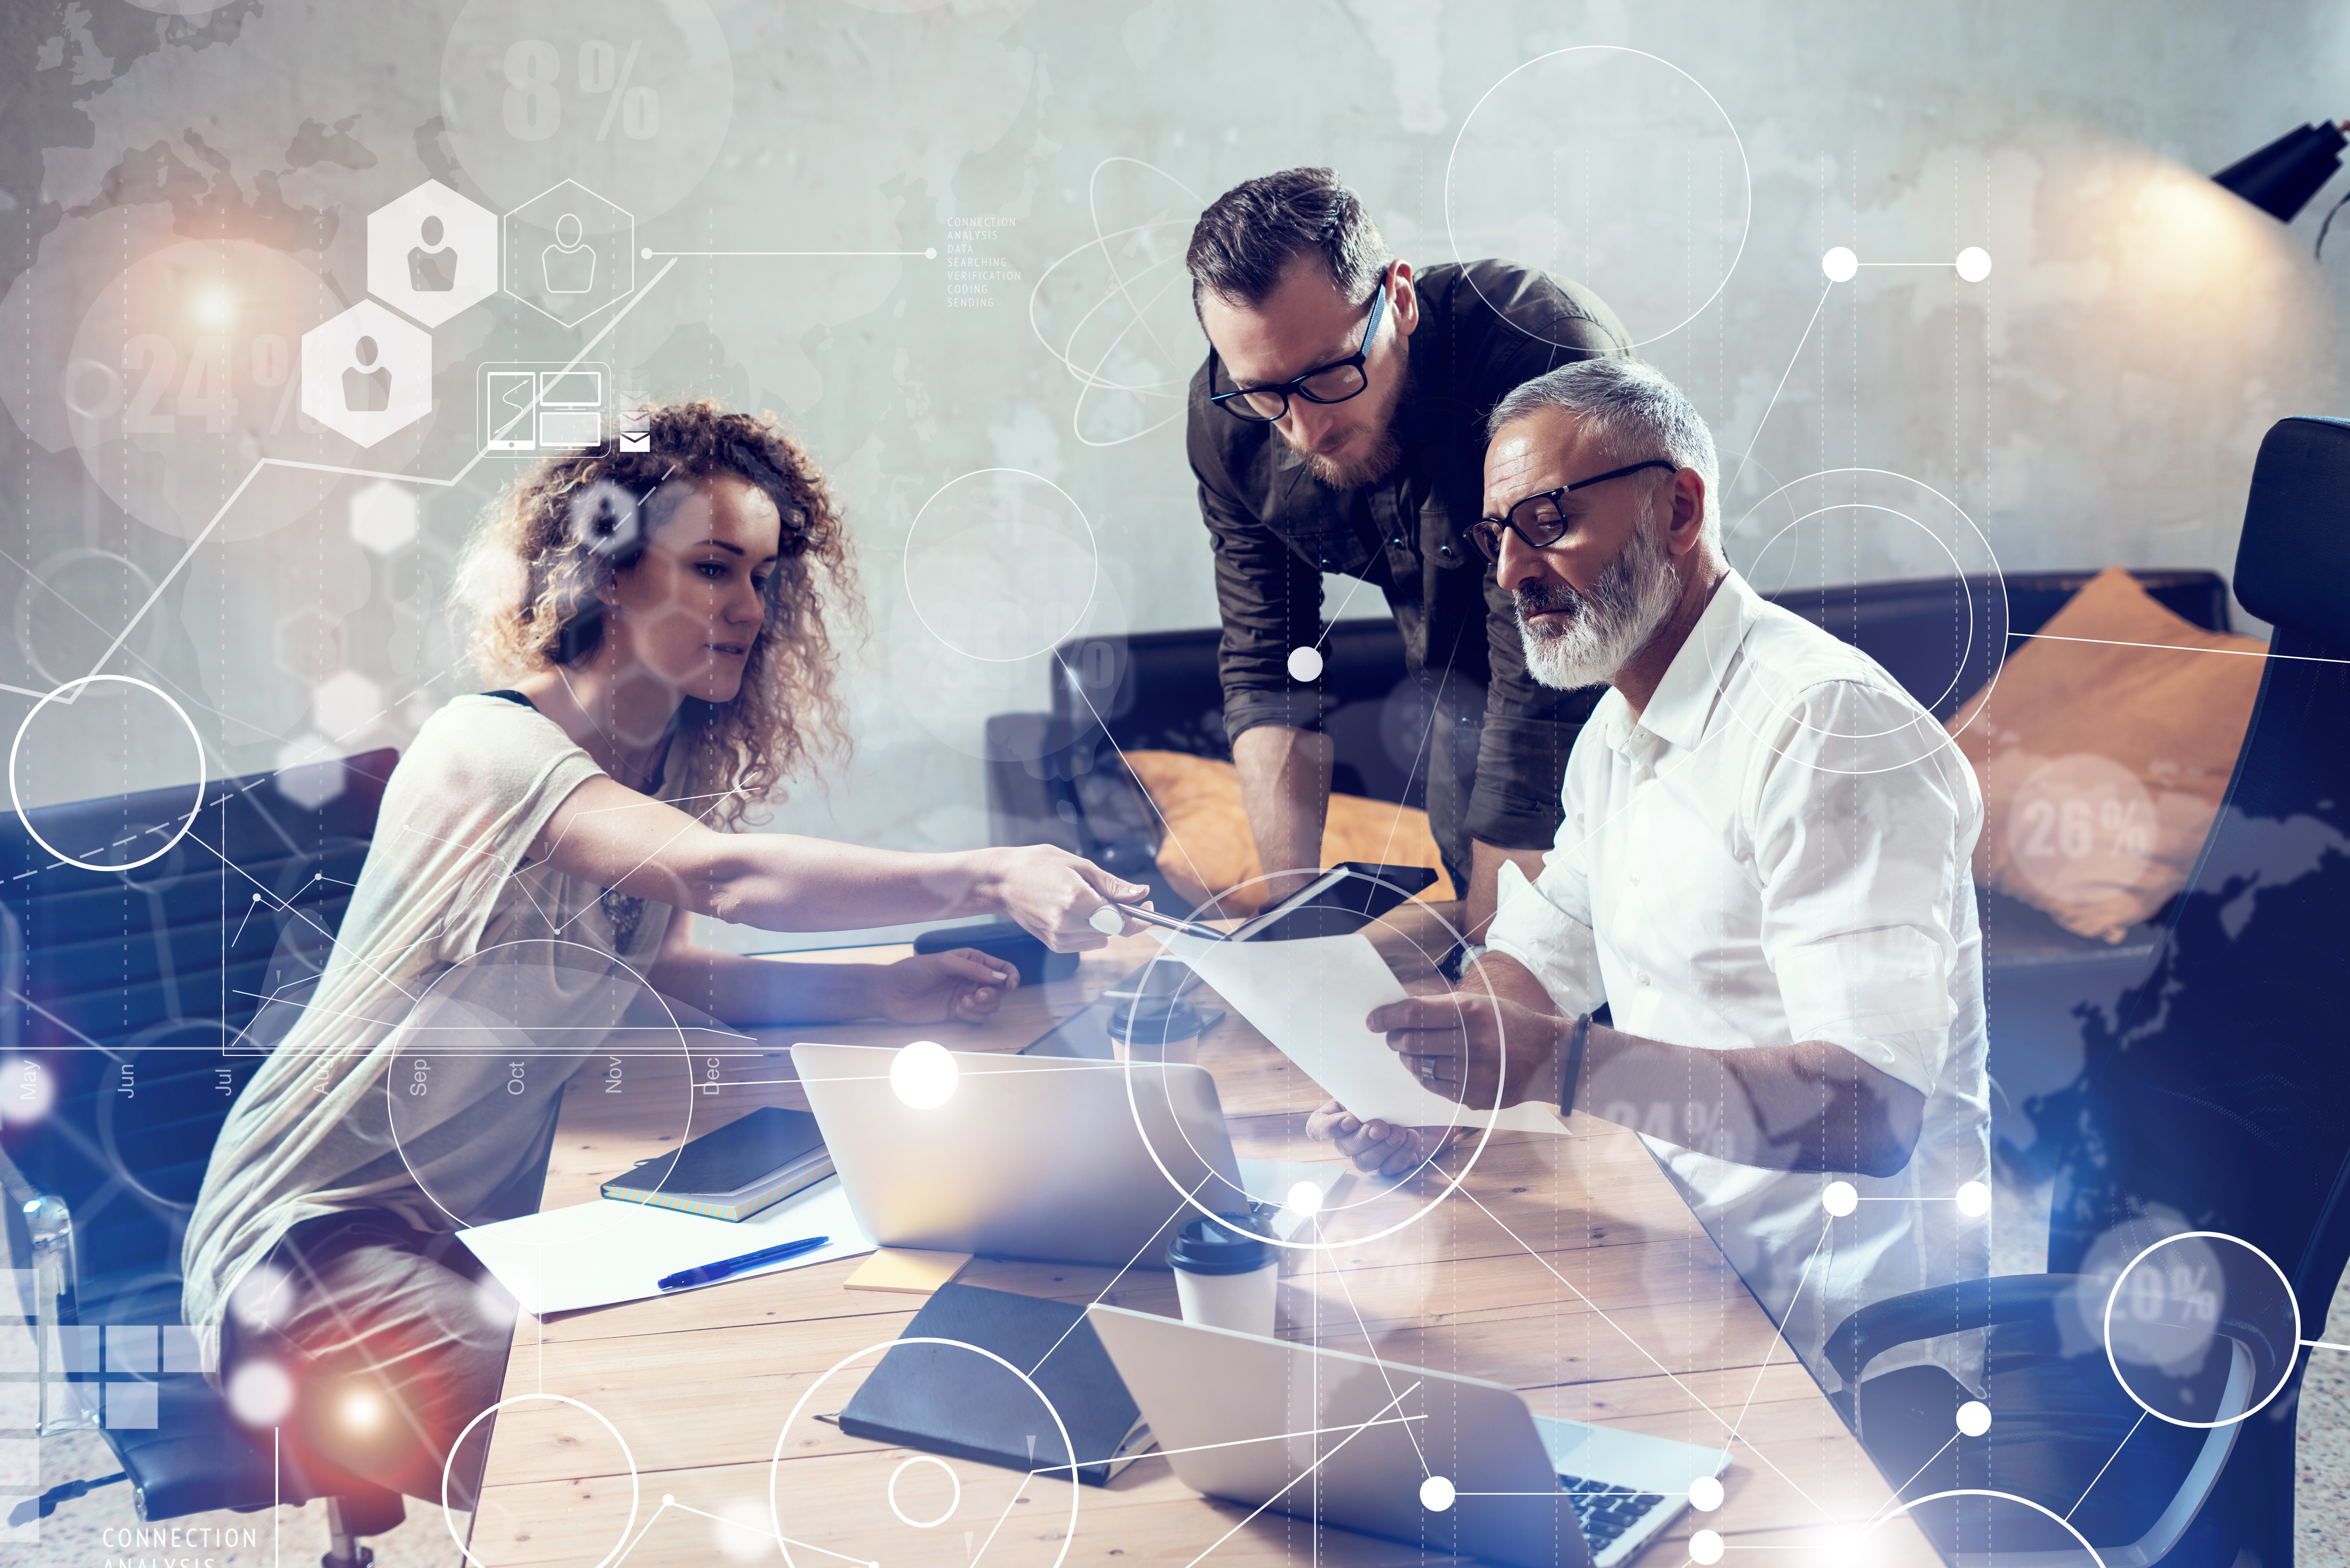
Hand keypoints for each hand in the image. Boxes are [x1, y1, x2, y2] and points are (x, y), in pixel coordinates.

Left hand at [872, 950, 1018, 1023]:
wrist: (890, 993)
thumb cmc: (913, 971)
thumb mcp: (944, 962)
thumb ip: (973, 969)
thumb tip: (1001, 978)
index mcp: (972, 960)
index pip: (1002, 967)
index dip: (1010, 976)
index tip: (1009, 985)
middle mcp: (971, 977)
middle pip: (1000, 989)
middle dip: (993, 993)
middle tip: (975, 995)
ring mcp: (965, 995)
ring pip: (991, 1005)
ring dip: (982, 1006)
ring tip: (962, 1003)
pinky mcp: (958, 1012)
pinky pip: (978, 1017)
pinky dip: (973, 1016)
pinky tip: (957, 1011)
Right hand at [983, 845, 1150, 951]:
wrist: (1002, 881)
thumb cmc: (1038, 865)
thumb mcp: (1079, 865)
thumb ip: (1112, 884)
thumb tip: (1141, 893)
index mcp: (1077, 899)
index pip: (1121, 920)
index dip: (1140, 918)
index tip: (1149, 907)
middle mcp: (1068, 922)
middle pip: (1113, 930)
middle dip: (1123, 916)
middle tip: (1121, 898)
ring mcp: (1059, 936)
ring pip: (1101, 938)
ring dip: (1104, 923)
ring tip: (1087, 900)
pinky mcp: (1054, 944)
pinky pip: (1085, 943)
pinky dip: (1089, 930)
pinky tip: (1076, 912)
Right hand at [1304, 1100, 1460, 1176]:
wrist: (1432, 1103)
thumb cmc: (1401, 1090)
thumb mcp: (1379, 1085)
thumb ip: (1362, 1090)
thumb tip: (1355, 1093)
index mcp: (1341, 1114)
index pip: (1317, 1127)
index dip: (1328, 1128)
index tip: (1350, 1120)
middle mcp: (1353, 1136)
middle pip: (1344, 1147)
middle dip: (1362, 1138)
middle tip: (1380, 1127)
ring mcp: (1373, 1152)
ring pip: (1364, 1162)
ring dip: (1382, 1148)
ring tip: (1399, 1132)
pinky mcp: (1393, 1163)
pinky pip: (1390, 1168)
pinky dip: (1401, 1153)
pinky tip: (1412, 1137)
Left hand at [1365, 990, 1566, 1109]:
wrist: (1548, 1056)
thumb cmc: (1507, 1023)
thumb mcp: (1478, 1003)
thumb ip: (1439, 1007)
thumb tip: (1398, 1012)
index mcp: (1470, 1012)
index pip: (1414, 1014)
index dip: (1387, 1017)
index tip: (1373, 1021)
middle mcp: (1472, 1043)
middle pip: (1412, 1043)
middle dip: (1395, 1040)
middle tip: (1392, 1038)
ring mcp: (1474, 1074)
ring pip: (1420, 1069)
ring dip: (1409, 1060)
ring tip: (1412, 1053)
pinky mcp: (1475, 1097)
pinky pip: (1435, 1088)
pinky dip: (1426, 1077)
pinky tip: (1431, 1068)